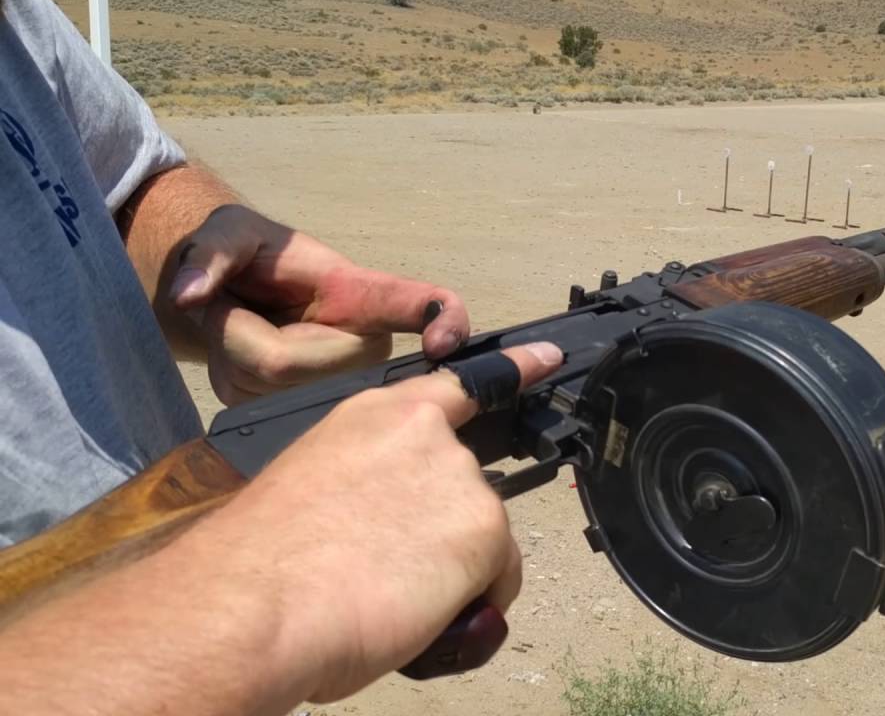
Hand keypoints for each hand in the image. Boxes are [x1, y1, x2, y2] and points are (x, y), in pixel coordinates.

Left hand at [167, 204, 470, 404]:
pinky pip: (247, 400)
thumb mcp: (228, 234)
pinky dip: (224, 371)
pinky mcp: (303, 414)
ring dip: (227, 348)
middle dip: (238, 331)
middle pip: (287, 363)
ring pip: (262, 383)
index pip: (421, 304)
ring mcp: (337, 386)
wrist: (226, 297)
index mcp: (362, 294)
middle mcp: (364, 346)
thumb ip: (209, 253)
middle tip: (233, 301)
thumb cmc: (245, 257)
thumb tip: (188, 294)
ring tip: (238, 322)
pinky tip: (237, 353)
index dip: (444, 321)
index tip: (445, 343)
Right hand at [201, 341, 563, 703]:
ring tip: (385, 591)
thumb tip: (385, 523)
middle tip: (383, 567)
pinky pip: (499, 580)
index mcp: (376, 416)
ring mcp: (463, 478)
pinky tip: (417, 608)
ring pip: (481, 539)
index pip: (459, 382)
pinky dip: (471, 603)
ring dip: (450, 571)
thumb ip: (366, 482)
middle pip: (467, 489)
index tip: (548, 357)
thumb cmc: (261, 562)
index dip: (513, 368)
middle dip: (440, 533)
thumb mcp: (313, 487)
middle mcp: (429, 435)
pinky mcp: (486, 528)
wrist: (256, 604)